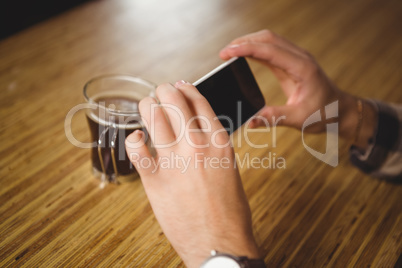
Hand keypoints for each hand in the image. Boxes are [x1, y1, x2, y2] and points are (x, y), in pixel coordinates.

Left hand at [125, 81, 259, 267]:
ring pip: (153, 116)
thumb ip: (213, 147)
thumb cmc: (229, 211)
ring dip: (147, 106)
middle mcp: (197, 145)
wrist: (220, 243)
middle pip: (175, 101)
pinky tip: (137, 139)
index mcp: (219, 142)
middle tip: (160, 92)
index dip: (187, 88)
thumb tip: (198, 131)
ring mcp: (175, 160)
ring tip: (147, 106)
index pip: (199, 101)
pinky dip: (134, 139)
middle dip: (164, 91)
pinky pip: (137, 148)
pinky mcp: (155, 179)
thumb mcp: (229, 169)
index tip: (179, 85)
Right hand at [220, 29, 375, 147]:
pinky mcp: (292, 63)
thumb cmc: (324, 114)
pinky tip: (243, 55)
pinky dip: (255, 50)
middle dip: (243, 42)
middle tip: (223, 53)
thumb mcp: (299, 119)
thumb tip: (250, 122)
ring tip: (229, 52)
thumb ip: (274, 118)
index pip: (270, 50)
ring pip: (269, 40)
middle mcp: (300, 58)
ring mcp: (296, 58)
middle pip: (268, 38)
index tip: (227, 53)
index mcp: (303, 68)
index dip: (246, 49)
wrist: (341, 110)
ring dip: (248, 43)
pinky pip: (271, 50)